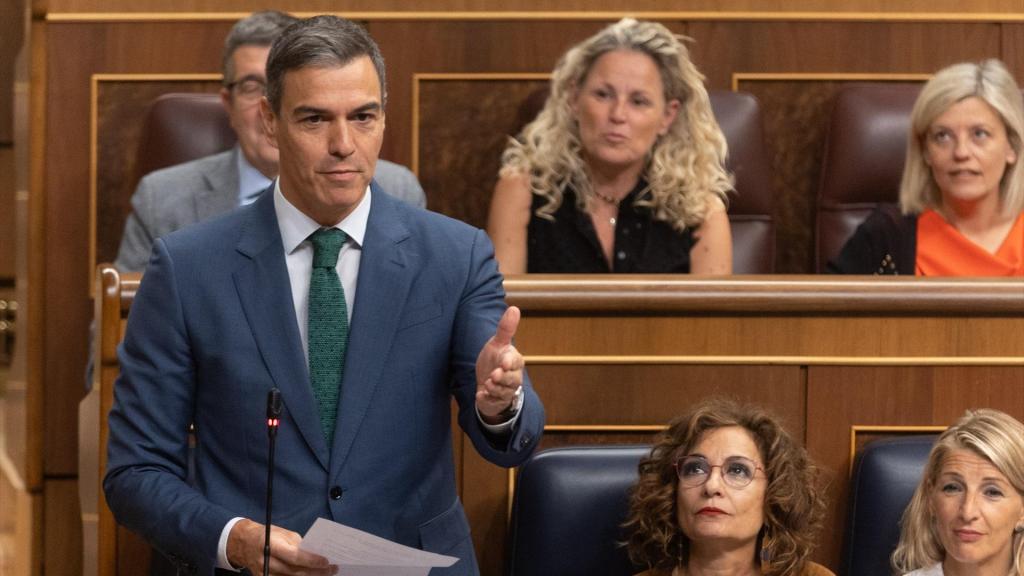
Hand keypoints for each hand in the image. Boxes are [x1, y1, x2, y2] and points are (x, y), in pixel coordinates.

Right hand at [227, 518, 336, 574]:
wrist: (245, 543)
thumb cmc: (268, 535)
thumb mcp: (283, 534)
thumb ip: (298, 545)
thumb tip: (316, 554)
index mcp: (272, 545)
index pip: (294, 556)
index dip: (311, 560)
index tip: (326, 561)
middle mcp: (267, 561)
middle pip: (295, 572)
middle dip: (316, 572)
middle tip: (332, 569)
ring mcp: (265, 573)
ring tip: (326, 574)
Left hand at [475, 306, 523, 423]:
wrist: (488, 382)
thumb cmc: (495, 360)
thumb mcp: (497, 344)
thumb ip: (506, 328)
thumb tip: (514, 308)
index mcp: (514, 361)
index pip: (516, 362)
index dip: (510, 363)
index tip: (504, 362)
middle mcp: (513, 377)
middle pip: (512, 380)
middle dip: (503, 378)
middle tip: (493, 375)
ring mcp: (505, 391)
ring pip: (504, 392)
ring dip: (495, 388)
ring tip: (487, 384)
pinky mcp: (496, 401)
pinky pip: (493, 402)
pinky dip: (486, 399)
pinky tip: (480, 395)